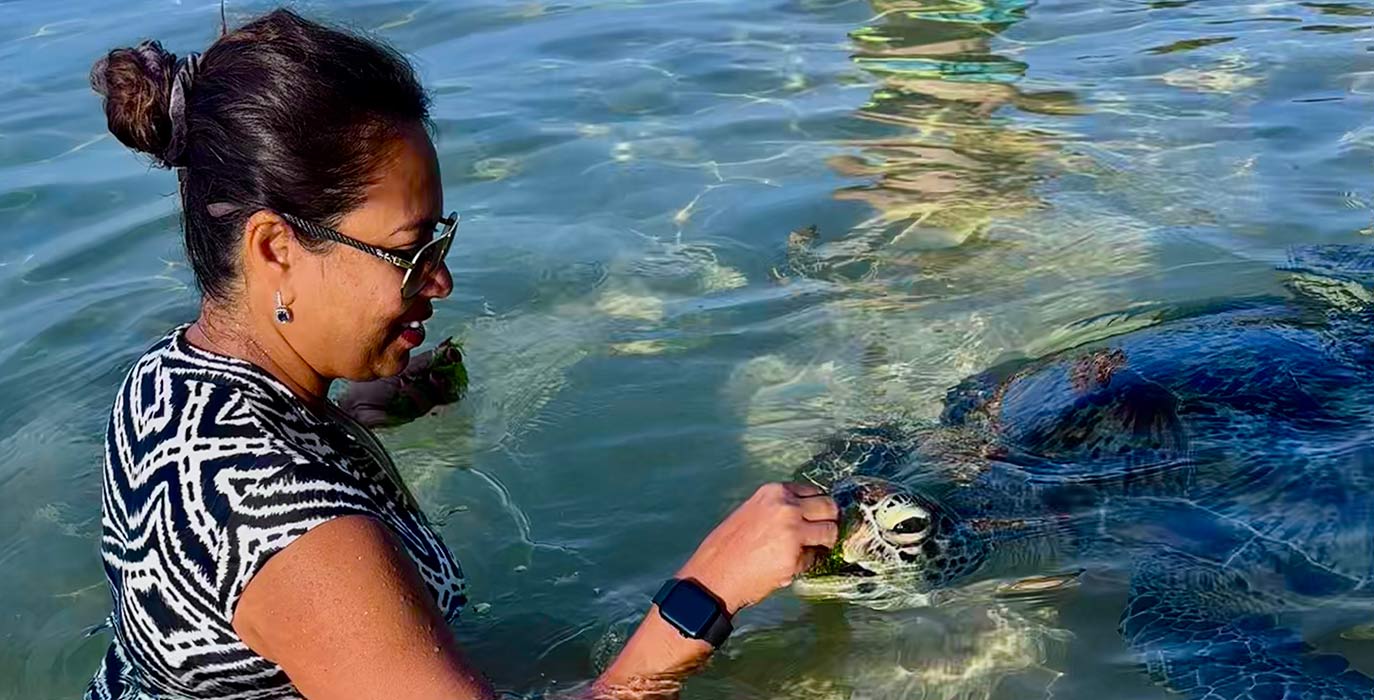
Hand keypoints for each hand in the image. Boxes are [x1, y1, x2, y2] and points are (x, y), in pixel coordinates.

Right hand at [676, 483, 838, 614]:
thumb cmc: (727, 546)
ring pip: (831, 532)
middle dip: (828, 520)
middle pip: (829, 507)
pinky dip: (810, 562)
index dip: (816, 506)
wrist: (714, 575)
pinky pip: (817, 557)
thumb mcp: (751, 511)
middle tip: (821, 533)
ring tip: (809, 550)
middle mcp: (786, 507)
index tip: (815, 516)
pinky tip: (792, 566)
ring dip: (824, 542)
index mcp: (774, 492)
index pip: (813, 491)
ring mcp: (793, 532)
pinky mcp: (796, 558)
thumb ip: (778, 507)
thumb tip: (804, 512)